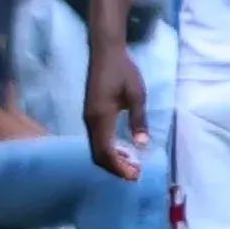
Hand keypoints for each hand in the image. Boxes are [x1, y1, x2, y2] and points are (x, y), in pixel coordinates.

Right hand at [81, 40, 149, 181]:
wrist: (105, 53)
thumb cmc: (123, 71)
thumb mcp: (137, 95)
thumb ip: (138, 119)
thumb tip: (141, 144)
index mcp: (101, 117)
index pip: (106, 151)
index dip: (119, 167)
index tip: (135, 175)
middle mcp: (90, 120)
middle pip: (98, 154)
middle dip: (115, 168)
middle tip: (135, 174)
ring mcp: (88, 117)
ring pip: (95, 148)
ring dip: (112, 160)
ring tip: (132, 165)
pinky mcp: (90, 114)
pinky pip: (96, 139)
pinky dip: (108, 150)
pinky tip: (123, 149)